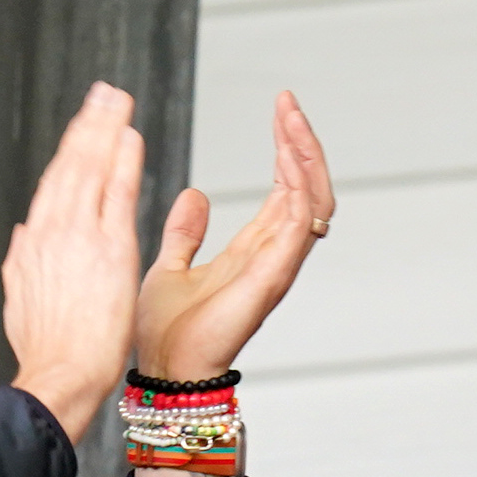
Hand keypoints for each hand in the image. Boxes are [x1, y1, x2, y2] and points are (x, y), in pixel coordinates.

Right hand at [5, 82, 144, 439]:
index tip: (82, 128)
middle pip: (70, 165)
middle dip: (86, 125)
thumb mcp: (20, 298)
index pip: (54, 185)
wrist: (60, 374)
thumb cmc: (47, 349)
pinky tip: (129, 137)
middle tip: (101, 94)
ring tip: (116, 101)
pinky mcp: (109, 248)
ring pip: (90, 169)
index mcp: (32, 243)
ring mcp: (80, 236)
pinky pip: (115, 192)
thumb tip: (23, 236)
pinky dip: (121, 160)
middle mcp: (52, 232)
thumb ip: (23, 261)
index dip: (70, 151)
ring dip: (104, 129)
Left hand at [136, 91, 333, 380]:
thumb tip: (194, 195)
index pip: (287, 188)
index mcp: (254, 250)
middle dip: (303, 144)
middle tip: (289, 105)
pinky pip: (300, 225)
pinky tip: (290, 157)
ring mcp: (278, 266)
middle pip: (309, 188)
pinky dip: (300, 188)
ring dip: (305, 157)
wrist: (163, 371)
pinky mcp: (272, 277)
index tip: (280, 109)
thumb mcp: (170, 266)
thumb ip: (185, 233)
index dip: (287, 148)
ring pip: (314, 201)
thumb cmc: (167, 333)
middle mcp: (274, 255)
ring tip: (291, 119)